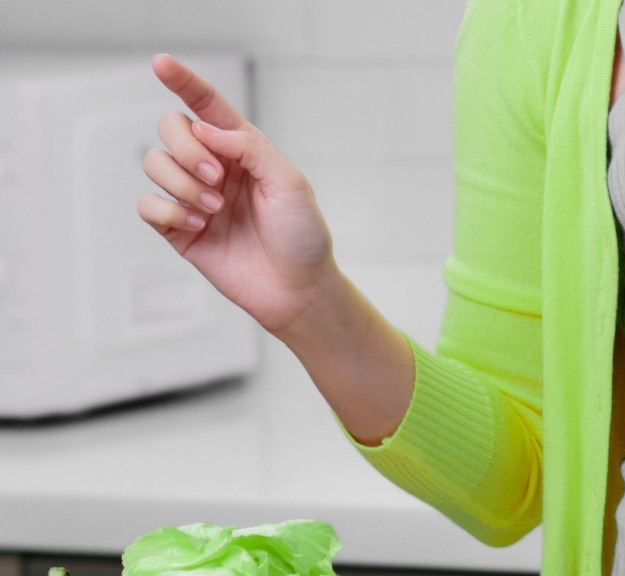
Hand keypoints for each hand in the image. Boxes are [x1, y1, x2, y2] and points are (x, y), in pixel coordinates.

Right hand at [137, 54, 335, 337]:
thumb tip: (205, 127)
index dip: (183, 82)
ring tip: (215, 211)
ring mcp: (194, 197)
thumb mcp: (290, 183)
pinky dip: (169, 212)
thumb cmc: (302, 236)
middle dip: (186, 149)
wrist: (298, 290)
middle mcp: (214, 168)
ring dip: (182, 184)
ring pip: (154, 164)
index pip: (207, 106)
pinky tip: (200, 227)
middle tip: (218, 181)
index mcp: (243, 150)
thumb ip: (249, 147)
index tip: (161, 63)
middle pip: (171, 128)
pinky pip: (148, 205)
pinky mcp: (178, 229)